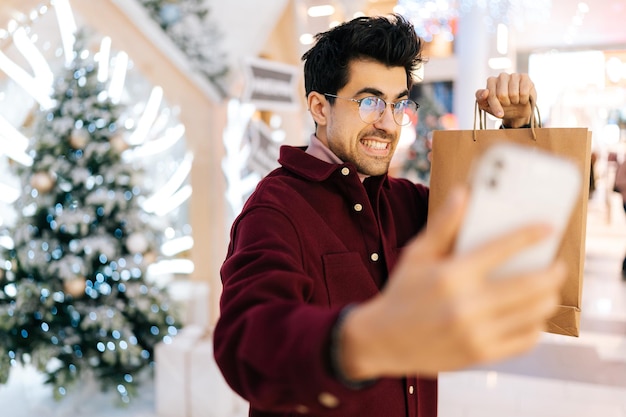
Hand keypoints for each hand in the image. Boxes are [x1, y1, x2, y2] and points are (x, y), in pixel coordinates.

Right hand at [339, 186, 565, 378]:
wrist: (383, 340)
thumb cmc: (402, 291)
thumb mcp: (417, 254)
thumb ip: (443, 224)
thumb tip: (463, 192)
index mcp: (451, 275)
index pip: (501, 249)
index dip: (529, 235)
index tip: (548, 228)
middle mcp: (466, 305)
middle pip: (529, 285)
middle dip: (552, 273)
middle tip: (557, 266)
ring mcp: (476, 334)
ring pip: (533, 314)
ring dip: (548, 298)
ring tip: (547, 289)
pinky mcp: (480, 355)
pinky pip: (524, 340)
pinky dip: (535, 326)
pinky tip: (532, 316)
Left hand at [475, 73, 536, 127]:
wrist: (517, 111)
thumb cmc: (501, 107)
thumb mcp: (487, 106)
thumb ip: (481, 99)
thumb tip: (485, 92)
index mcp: (491, 81)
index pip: (491, 94)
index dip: (495, 106)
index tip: (499, 114)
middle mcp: (502, 76)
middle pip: (502, 94)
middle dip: (505, 103)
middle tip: (508, 104)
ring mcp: (513, 75)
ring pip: (513, 94)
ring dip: (515, 101)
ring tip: (515, 100)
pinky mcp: (524, 77)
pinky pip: (524, 92)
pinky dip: (523, 100)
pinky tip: (522, 98)